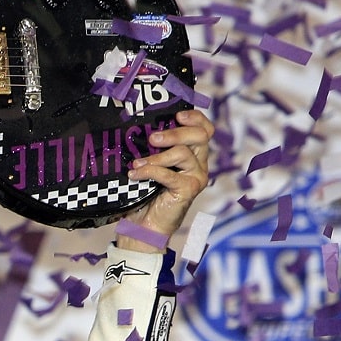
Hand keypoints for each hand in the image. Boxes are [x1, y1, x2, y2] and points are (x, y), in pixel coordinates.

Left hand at [116, 109, 213, 252]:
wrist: (143, 225)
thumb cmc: (144, 194)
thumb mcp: (149, 165)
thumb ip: (152, 148)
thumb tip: (137, 127)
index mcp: (193, 154)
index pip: (205, 129)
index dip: (195, 118)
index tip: (177, 115)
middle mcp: (199, 164)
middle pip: (200, 136)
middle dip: (175, 133)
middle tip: (153, 137)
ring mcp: (196, 177)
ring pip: (183, 153)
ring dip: (156, 156)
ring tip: (137, 163)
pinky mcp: (188, 190)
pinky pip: (169, 174)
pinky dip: (149, 171)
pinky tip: (135, 175)